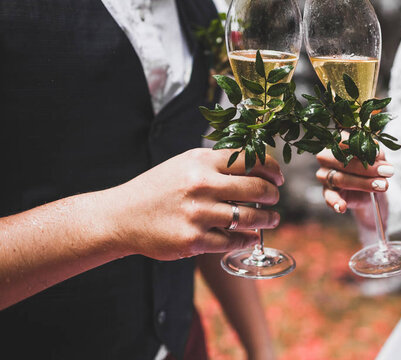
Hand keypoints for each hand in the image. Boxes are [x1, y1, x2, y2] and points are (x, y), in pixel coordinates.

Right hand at [107, 148, 283, 259]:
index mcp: (202, 162)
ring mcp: (198, 215)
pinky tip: (251, 236)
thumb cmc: (159, 188)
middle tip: (275, 199)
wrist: (121, 216)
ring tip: (272, 219)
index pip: (251, 160)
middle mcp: (201, 186)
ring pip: (250, 218)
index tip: (278, 179)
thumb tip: (257, 165)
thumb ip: (217, 162)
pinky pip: (232, 241)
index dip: (272, 170)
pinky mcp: (193, 241)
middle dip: (273, 196)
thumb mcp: (185, 163)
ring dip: (267, 220)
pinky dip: (247, 239)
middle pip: (257, 189)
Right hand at [316, 148, 393, 213]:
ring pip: (340, 179)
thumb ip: (375, 153)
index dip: (360, 147)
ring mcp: (324, 174)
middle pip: (342, 161)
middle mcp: (326, 157)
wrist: (370, 188)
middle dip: (366, 167)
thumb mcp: (377, 157)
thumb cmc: (371, 166)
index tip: (378, 154)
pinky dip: (335, 202)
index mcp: (337, 143)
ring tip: (381, 185)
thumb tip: (376, 153)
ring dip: (362, 183)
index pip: (343, 141)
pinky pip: (329, 197)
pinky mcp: (327, 191)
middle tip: (388, 171)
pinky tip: (342, 207)